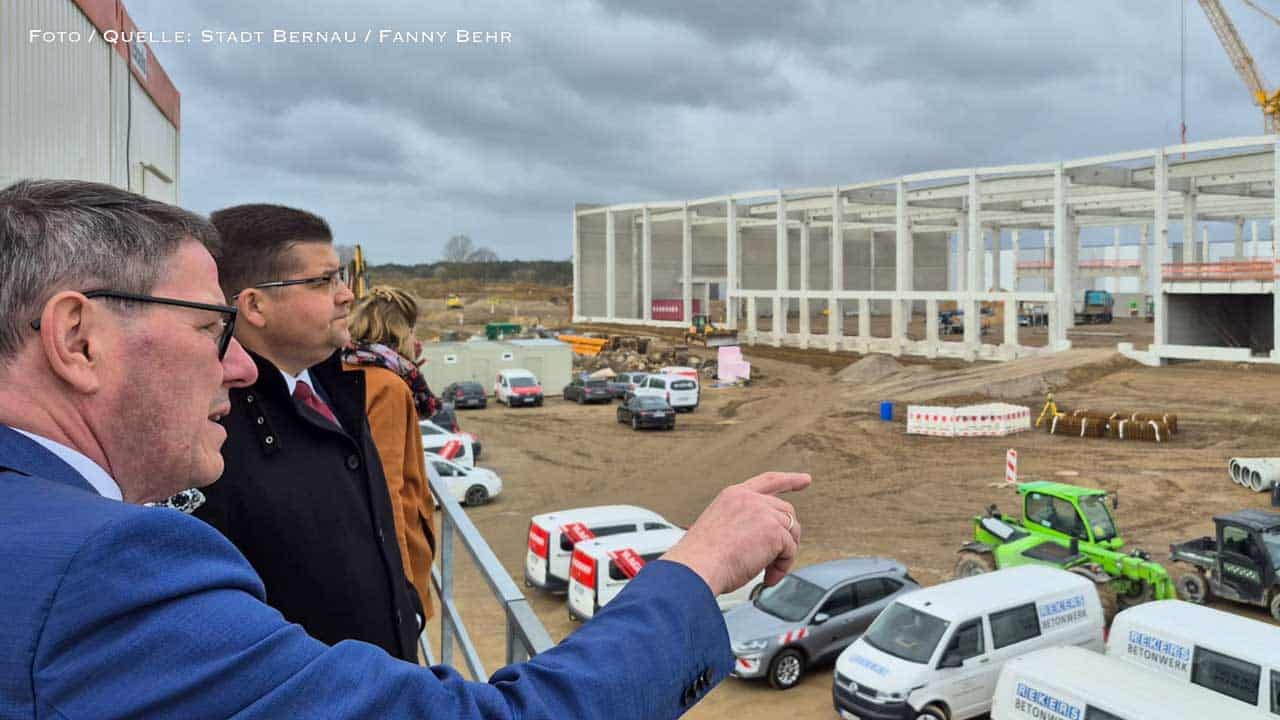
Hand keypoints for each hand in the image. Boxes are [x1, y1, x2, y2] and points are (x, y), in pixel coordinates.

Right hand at [662, 472, 810, 595]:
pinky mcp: (774, 531)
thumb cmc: (702, 558)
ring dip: (784, 554)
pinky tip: (768, 577)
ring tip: (768, 571)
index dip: (789, 480)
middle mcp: (750, 499)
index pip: (768, 481)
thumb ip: (744, 525)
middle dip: (789, 536)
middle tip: (778, 560)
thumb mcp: (721, 529)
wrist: (696, 567)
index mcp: (733, 495)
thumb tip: (767, 543)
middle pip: (786, 512)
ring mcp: (763, 512)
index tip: (805, 480)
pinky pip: (790, 551)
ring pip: (791, 531)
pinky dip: (782, 567)